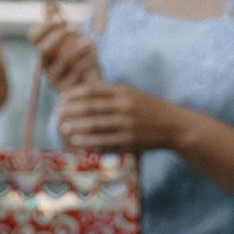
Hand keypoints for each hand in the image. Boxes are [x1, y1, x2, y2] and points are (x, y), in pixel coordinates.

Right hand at [32, 3, 99, 92]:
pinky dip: (86, 61)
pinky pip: (76, 74)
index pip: (33, 36)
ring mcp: (55, 78)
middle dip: (58, 36)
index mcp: (43, 49)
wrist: (92, 81)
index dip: (45, 26)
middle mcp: (45, 65)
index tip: (59, 17)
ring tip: (89, 41)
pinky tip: (94, 55)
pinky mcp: (68, 90)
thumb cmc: (80, 56)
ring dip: (76, 49)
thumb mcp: (71, 37)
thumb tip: (49, 4)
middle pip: (43, 49)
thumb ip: (60, 22)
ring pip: (62, 61)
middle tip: (74, 28)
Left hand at [55, 82, 187, 153]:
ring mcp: (128, 125)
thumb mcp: (132, 94)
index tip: (62, 97)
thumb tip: (83, 92)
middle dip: (72, 111)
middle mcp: (125, 107)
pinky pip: (104, 142)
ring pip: (95, 127)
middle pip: (92, 108)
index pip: (94, 90)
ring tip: (63, 128)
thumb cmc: (148, 108)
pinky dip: (89, 142)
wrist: (175, 126)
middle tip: (58, 114)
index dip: (75, 94)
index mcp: (124, 92)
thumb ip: (110, 93)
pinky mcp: (130, 142)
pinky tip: (78, 142)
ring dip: (77, 128)